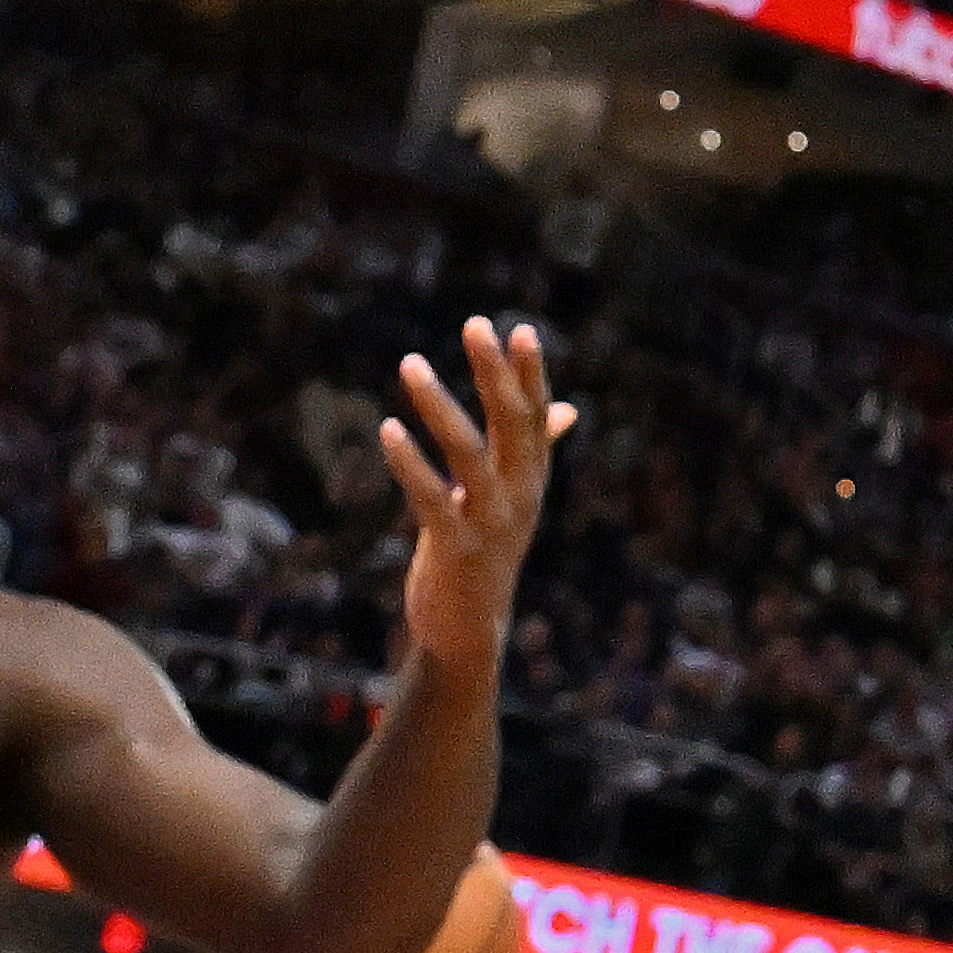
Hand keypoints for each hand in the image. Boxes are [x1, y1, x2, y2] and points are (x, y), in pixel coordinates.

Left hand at [384, 318, 576, 678]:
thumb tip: (565, 408)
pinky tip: (388, 430)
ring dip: (438, 404)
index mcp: (532, 479)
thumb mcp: (515, 499)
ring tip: (411, 362)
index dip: (529, 372)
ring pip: (467, 451)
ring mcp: (490, 521)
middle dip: (494, 371)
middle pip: (511, 422)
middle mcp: (520, 495)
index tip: (517, 328)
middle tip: (476, 323)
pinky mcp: (455, 547)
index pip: (534, 415)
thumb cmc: (486, 554)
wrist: (471, 629)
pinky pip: (432, 496)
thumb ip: (534, 452)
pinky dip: (409, 462)